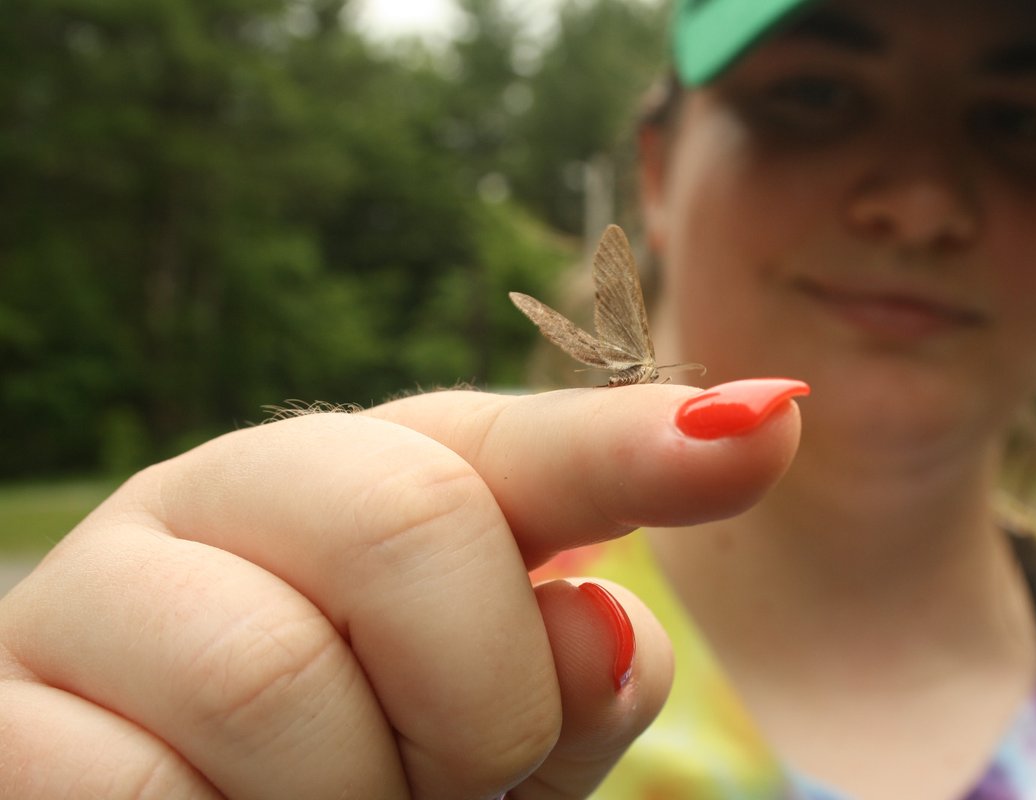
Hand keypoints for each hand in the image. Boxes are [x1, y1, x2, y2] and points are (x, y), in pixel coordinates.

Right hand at [0, 380, 803, 798]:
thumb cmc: (349, 771)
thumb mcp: (485, 738)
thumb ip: (560, 682)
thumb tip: (615, 621)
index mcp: (371, 484)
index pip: (517, 445)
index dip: (639, 440)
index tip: (771, 425)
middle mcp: (237, 498)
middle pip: (410, 520)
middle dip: (475, 697)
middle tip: (448, 776)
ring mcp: (105, 590)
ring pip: (277, 673)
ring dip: (352, 796)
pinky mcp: (11, 707)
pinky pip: (145, 788)